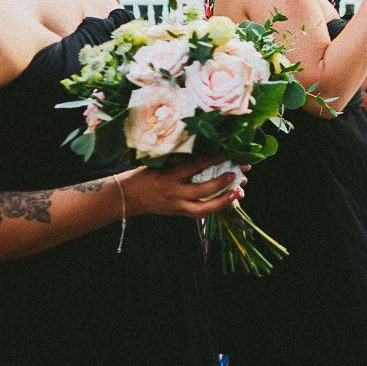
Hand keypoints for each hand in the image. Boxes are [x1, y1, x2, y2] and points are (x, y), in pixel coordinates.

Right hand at [121, 157, 246, 219]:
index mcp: (168, 175)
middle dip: (222, 182)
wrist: (128, 196)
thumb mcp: (160, 164)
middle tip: (236, 173)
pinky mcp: (178, 213)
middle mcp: (173, 192)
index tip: (227, 154)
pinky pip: (200, 214)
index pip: (193, 166)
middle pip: (202, 190)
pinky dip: (216, 207)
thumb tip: (207, 151)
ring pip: (204, 208)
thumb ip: (181, 162)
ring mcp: (176, 205)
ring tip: (238, 191)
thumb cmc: (145, 175)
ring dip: (223, 200)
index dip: (212, 160)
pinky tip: (228, 201)